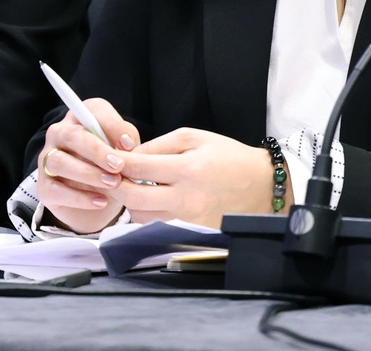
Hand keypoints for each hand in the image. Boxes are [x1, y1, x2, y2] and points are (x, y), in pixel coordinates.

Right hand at [38, 99, 142, 233]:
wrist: (98, 200)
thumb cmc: (112, 166)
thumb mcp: (124, 150)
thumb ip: (126, 141)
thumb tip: (127, 144)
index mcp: (81, 117)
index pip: (92, 111)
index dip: (112, 126)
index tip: (130, 145)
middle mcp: (60, 133)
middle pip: (72, 135)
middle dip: (97, 151)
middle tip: (118, 166)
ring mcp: (47, 159)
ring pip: (60, 162)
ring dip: (88, 173)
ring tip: (113, 183)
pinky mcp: (44, 187)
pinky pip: (56, 190)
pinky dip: (80, 198)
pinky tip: (100, 201)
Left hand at [117, 128, 281, 227]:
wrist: (262, 186)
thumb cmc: (230, 157)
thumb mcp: (196, 138)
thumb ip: (160, 145)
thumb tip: (131, 156)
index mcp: (188, 168)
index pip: (139, 167)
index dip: (117, 162)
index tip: (108, 158)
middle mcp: (186, 197)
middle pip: (134, 198)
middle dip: (116, 186)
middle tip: (112, 177)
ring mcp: (188, 219)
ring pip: (142, 217)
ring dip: (132, 202)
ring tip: (136, 187)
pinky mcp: (191, 232)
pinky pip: (157, 226)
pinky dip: (148, 214)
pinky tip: (153, 200)